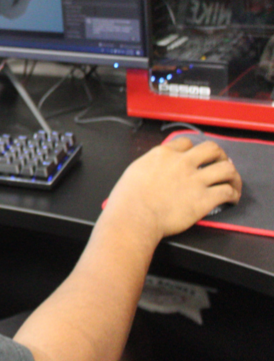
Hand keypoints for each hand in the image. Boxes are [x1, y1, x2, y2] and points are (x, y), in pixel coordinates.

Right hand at [104, 137, 241, 241]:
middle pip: (212, 149)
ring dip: (231, 175)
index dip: (193, 150)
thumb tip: (156, 169)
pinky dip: (233, 194)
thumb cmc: (128, 199)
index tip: (195, 158)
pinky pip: (227, 191)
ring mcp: (195, 180)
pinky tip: (231, 199)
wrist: (134, 217)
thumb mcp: (135, 171)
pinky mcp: (204, 199)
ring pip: (226, 169)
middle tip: (220, 164)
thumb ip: (151, 165)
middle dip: (219, 156)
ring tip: (231, 182)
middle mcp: (182, 163)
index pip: (186, 143)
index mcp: (163, 155)